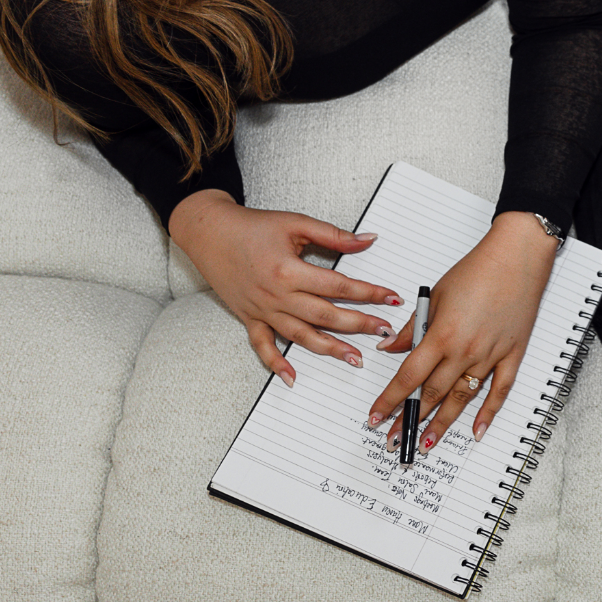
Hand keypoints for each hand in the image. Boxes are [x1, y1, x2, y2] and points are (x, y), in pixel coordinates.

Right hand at [169, 190, 402, 384]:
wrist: (210, 232)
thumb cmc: (252, 226)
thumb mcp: (296, 223)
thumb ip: (334, 235)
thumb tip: (368, 240)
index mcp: (289, 270)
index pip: (340, 287)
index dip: (370, 292)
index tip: (391, 298)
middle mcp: (276, 296)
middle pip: (325, 316)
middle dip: (359, 324)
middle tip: (384, 331)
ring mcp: (262, 310)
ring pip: (301, 336)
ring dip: (329, 349)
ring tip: (355, 358)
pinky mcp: (248, 318)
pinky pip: (262, 346)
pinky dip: (276, 364)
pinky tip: (292, 379)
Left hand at [368, 210, 557, 446]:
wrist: (517, 257)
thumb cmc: (477, 270)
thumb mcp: (435, 295)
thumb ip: (413, 326)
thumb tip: (390, 347)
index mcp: (441, 334)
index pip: (408, 377)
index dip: (390, 400)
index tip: (376, 418)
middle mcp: (465, 350)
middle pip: (432, 394)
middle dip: (410, 420)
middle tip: (393, 440)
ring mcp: (491, 355)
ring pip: (462, 398)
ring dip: (443, 424)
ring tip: (426, 444)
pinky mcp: (513, 354)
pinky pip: (499, 390)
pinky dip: (488, 413)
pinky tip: (476, 431)